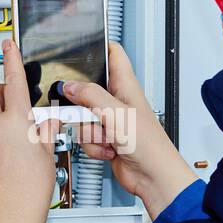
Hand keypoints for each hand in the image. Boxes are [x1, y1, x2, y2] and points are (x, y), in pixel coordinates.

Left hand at [0, 39, 60, 222]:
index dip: (10, 58)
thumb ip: (46, 133)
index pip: (13, 80)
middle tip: (13, 101)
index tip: (6, 44)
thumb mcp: (48, 157)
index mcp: (17, 122)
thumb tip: (48, 122)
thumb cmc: (30, 193)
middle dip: (1, 91)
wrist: (9, 218)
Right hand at [65, 43, 197, 220]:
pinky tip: (108, 150)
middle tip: (85, 113)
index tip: (83, 45)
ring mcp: (110, 122)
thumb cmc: (148, 144)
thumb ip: (89, 95)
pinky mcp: (105, 140)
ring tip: (105, 137)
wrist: (152, 176)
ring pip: (82, 117)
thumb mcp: (115, 112)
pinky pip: (86, 137)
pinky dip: (94, 146)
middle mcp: (117, 102)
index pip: (113, 55)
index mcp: (125, 86)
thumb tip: (69, 86)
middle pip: (86, 90)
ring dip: (89, 131)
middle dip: (81, 105)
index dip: (100, 46)